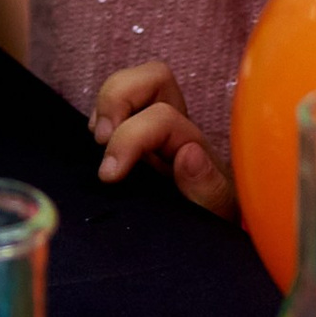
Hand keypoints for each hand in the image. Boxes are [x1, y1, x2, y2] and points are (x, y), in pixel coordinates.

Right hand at [91, 60, 238, 218]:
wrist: (213, 239)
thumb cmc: (214, 223)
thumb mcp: (218, 215)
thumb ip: (208, 189)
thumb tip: (188, 154)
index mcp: (195, 145)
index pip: (162, 117)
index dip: (130, 137)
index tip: (109, 174)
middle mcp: (176, 130)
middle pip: (153, 77)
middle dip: (117, 98)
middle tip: (100, 138)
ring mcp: (154, 132)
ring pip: (134, 85)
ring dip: (106, 104)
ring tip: (97, 138)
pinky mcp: (134, 141)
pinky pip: (118, 108)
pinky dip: (100, 116)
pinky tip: (97, 144)